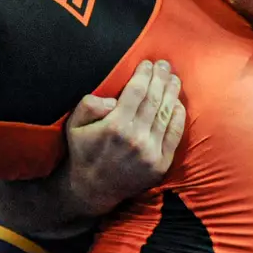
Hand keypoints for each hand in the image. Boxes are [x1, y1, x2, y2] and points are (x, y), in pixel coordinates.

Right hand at [64, 59, 185, 215]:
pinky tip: (177, 102)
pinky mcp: (160, 164)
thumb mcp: (74, 125)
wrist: (92, 189)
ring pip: (165, 113)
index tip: (147, 63)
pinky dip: (178, 116)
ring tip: (173, 78)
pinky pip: (174, 134)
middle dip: (160, 77)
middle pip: (154, 99)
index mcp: (114, 126)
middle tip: (164, 64)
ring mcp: (150, 152)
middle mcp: (135, 138)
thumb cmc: (83, 152)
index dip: (144, 74)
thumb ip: (89, 105)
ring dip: (171, 92)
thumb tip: (114, 99)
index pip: (136, 91)